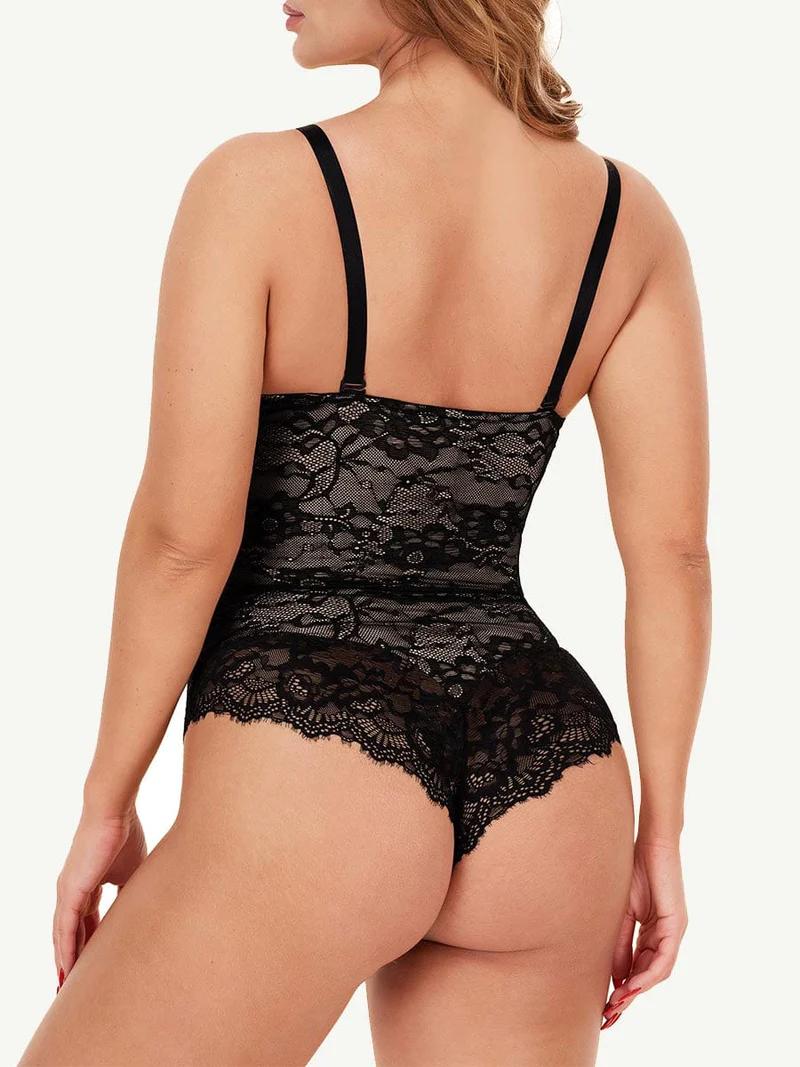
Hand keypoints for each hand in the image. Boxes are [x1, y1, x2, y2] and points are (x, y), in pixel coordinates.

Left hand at [53, 807, 146, 988]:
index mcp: (87, 885)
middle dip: (71, 959)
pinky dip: (65, 951)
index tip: (92, 965)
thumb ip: (130, 892)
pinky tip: (67, 970)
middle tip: (73, 986)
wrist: (113, 812)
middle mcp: (71, 891)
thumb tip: (140, 911)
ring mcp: (68, 892)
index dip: (87, 944)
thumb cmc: (124, 833)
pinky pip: (64, 929)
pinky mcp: (70, 891)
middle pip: (69, 933)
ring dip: (64, 962)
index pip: (84, 922)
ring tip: (67, 987)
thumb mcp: (131, 870)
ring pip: (63, 935)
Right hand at [601, 837, 687, 1029]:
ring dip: (636, 991)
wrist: (650, 841)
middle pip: (648, 975)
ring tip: (617, 1004)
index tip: (605, 1006)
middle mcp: (666, 935)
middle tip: (609, 1017)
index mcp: (653, 932)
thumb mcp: (621, 912)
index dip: (622, 987)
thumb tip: (614, 975)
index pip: (638, 967)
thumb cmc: (634, 868)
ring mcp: (673, 931)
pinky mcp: (675, 925)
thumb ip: (619, 942)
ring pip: (658, 972)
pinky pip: (663, 958)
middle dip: (628, 998)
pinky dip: (647, 974)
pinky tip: (631, 986)